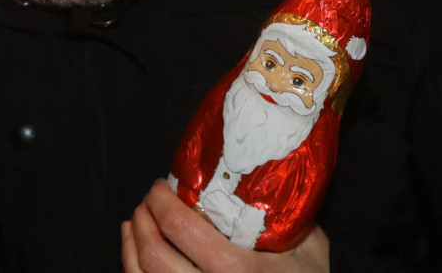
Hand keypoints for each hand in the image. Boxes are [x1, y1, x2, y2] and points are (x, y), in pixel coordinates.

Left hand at [121, 180, 328, 272]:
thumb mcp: (309, 248)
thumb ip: (283, 215)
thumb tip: (260, 177)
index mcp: (239, 271)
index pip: (180, 227)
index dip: (160, 201)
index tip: (161, 186)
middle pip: (154, 253)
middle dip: (143, 219)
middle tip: (148, 201)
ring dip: (132, 244)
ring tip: (135, 222)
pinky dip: (133, 267)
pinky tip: (134, 252)